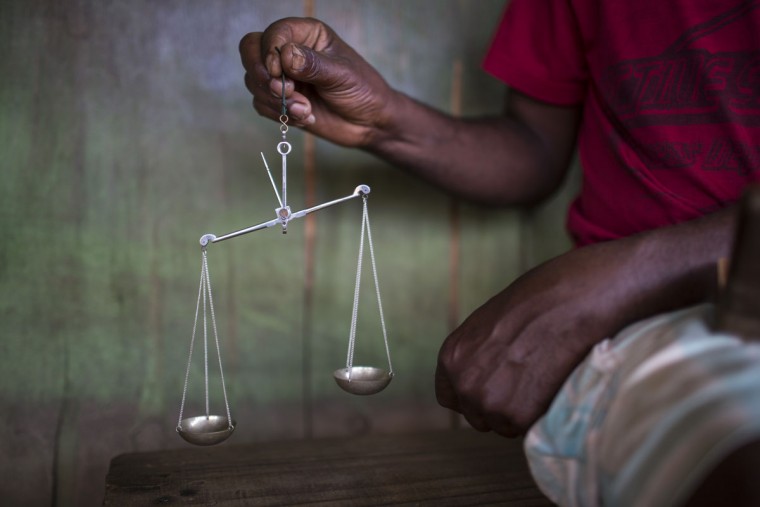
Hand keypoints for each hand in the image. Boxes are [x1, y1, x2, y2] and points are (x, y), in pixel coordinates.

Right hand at [239, 17, 396, 146]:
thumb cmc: (363, 90)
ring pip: (254, 81)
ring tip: (305, 110)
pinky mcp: (281, 100)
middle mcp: (290, 52)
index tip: (279, 72)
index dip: (269, 51)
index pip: (273, 33)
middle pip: (251, 51)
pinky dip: (278, 114)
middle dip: (262, 74)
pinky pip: (261, 104)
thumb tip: (285, 56)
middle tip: (283, 91)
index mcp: (307, 34)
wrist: (369, 123)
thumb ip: (313, 65)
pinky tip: (304, 117)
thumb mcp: (342, 74)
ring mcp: (283, 77)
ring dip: (275, 100)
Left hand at [435, 224, 723, 436]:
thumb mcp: (488, 323)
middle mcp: (464, 383)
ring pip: (502, 425)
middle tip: (525, 381)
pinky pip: (527, 429)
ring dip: (520, 411)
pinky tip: (550, 385)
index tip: (493, 388)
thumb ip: (477, 353)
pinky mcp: (518, 416)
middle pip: (477, 416)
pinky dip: (540, 414)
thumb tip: (485, 371)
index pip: (450, 398)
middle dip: (498, 404)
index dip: (473, 395)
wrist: (570, 301)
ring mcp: (489, 402)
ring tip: (540, 378)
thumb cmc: (536, 302)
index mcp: (451, 357)